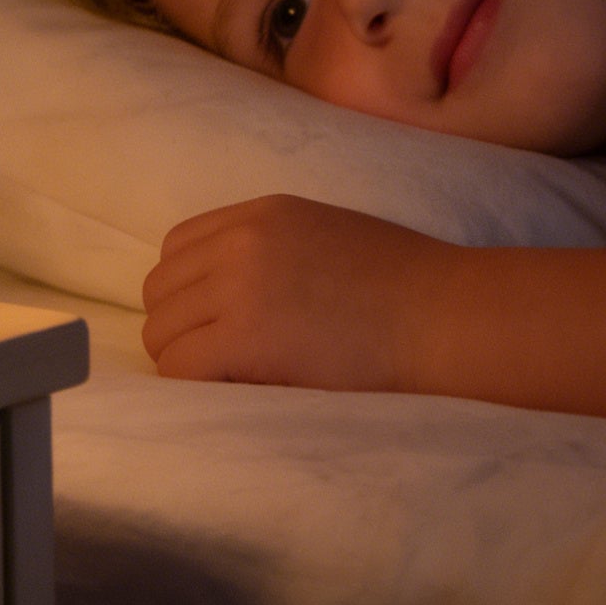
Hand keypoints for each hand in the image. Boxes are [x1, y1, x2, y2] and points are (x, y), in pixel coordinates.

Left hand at [141, 194, 448, 391]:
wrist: (445, 316)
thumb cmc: (405, 287)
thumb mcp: (326, 236)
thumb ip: (269, 250)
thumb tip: (221, 293)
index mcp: (261, 214)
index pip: (176, 249)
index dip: (189, 292)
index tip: (218, 322)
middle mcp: (240, 241)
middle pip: (160, 292)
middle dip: (183, 329)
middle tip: (225, 360)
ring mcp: (239, 287)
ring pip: (161, 333)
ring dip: (188, 361)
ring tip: (237, 378)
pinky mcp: (245, 337)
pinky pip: (180, 368)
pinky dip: (198, 386)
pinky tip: (239, 390)